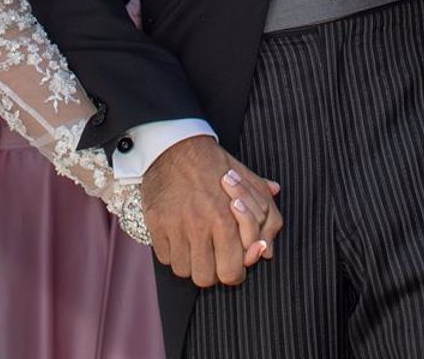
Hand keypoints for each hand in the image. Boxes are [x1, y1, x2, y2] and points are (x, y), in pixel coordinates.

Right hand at [139, 135, 281, 286]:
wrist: (176, 145)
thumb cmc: (216, 166)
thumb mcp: (249, 186)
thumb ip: (266, 217)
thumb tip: (268, 251)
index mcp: (226, 219)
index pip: (231, 273)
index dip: (233, 272)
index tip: (229, 263)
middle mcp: (200, 226)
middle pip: (206, 278)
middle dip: (210, 271)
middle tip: (211, 256)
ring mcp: (175, 225)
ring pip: (183, 270)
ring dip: (189, 262)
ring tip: (194, 246)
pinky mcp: (155, 222)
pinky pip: (163, 256)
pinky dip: (171, 252)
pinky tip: (177, 238)